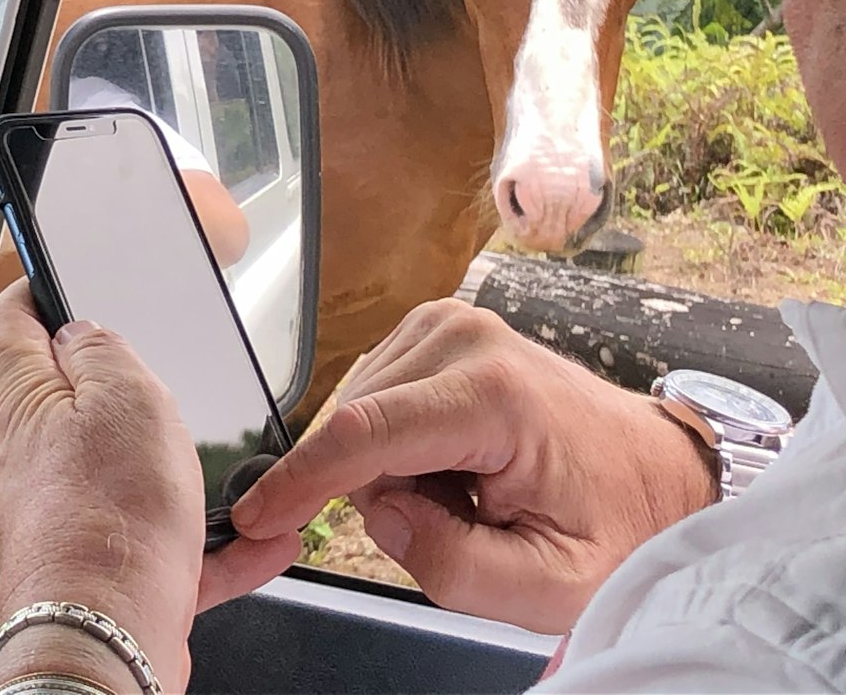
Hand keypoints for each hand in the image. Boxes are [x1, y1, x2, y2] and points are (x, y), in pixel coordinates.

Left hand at [0, 282, 299, 690]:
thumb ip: (104, 352)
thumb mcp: (124, 397)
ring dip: (180, 473)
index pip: (2, 330)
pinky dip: (210, 543)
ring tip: (228, 469)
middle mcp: (29, 464)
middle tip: (167, 383)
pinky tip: (259, 539)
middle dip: (118, 392)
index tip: (54, 282)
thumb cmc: (105, 526)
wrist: (106, 643)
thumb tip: (83, 331)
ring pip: (122, 479)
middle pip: (62, 404)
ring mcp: (61, 523)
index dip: (28, 297)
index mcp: (24, 405)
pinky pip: (161, 547)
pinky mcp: (100, 577)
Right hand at [232, 300, 717, 632]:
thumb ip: (457, 567)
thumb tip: (381, 515)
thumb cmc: (616, 526)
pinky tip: (451, 461)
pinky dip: (395, 443)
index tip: (253, 517)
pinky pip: (371, 398)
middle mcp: (463, 338)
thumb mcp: (554, 585)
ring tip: (465, 490)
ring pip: (355, 414)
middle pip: (354, 428)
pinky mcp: (434, 325)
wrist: (655, 470)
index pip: (364, 435)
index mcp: (494, 395)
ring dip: (389, 468)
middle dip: (380, 490)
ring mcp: (445, 323)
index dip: (299, 481)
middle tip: (461, 519)